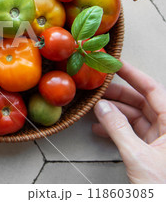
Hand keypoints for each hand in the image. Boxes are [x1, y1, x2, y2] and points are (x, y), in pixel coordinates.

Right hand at [93, 61, 165, 182]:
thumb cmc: (163, 188)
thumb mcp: (138, 157)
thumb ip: (119, 130)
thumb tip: (103, 108)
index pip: (154, 90)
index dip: (134, 75)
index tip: (117, 65)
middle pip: (143, 103)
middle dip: (118, 96)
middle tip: (99, 88)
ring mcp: (161, 141)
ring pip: (136, 118)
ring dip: (114, 114)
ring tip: (95, 109)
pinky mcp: (152, 152)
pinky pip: (133, 133)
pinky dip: (116, 130)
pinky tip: (100, 129)